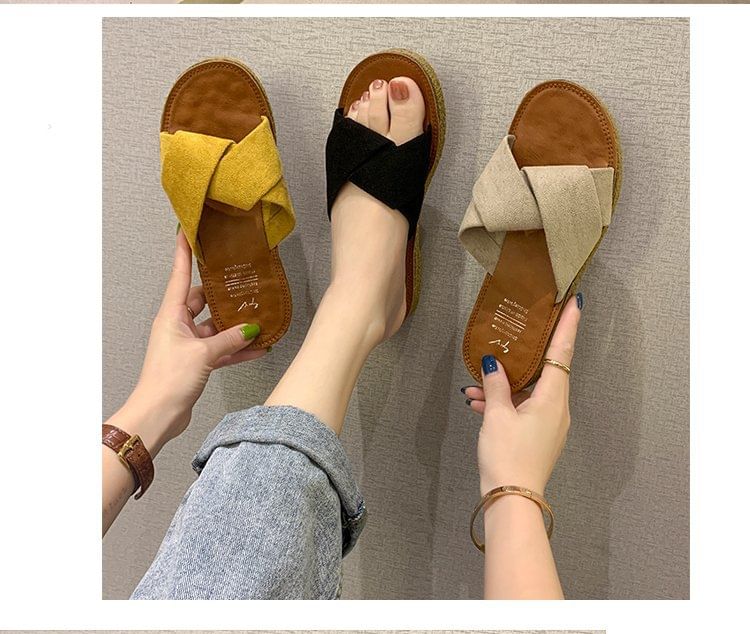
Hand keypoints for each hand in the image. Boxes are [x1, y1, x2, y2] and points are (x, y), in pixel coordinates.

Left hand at [115, 231, 266, 453]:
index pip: (179, 275)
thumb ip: (229, 339)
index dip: (184, 252)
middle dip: (223, 295)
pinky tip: (257, 349)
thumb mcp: (203, 353)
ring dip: (234, 327)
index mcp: (171, 315)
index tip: (187, 230)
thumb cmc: (169, 379)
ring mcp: (187, 345)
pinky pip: (219, 350)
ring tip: (259, 319)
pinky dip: (235, 350)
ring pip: (214, 328)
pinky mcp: (195, 363)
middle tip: (242, 281)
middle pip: (202, 301)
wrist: (158, 415)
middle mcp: (177, 326)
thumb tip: (250, 329)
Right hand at [466, 296, 581, 494]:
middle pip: (545, 370)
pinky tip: (479, 403)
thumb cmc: (507, 455)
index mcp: (553, 398)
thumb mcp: (497, 416)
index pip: (562, 353)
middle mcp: (558, 408)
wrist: (512, 498)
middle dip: (524, 354)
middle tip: (520, 329)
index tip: (575, 302)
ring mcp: (550, 423)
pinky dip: (505, 402)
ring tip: (475, 385)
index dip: (568, 326)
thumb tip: (493, 363)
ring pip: (529, 391)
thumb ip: (496, 385)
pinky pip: (524, 408)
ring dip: (505, 385)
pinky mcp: (539, 435)